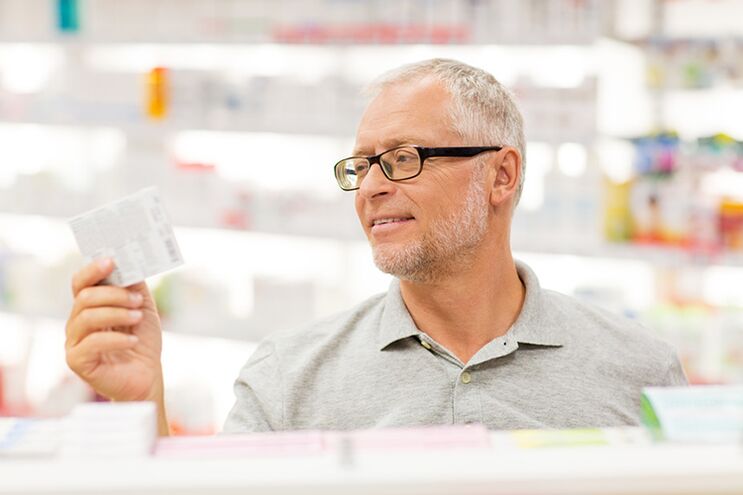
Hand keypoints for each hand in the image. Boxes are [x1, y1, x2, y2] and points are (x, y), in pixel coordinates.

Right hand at [65, 258, 164, 407]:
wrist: (147, 376)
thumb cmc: (142, 341)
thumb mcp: (144, 308)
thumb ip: (135, 286)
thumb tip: (130, 263)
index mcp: (90, 306)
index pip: (81, 282)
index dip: (93, 269)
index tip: (112, 261)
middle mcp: (77, 321)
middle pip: (85, 297)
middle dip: (114, 294)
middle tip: (137, 300)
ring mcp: (74, 341)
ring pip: (86, 317)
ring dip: (117, 313)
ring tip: (138, 317)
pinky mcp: (76, 361)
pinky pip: (91, 343)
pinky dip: (116, 339)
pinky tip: (132, 340)